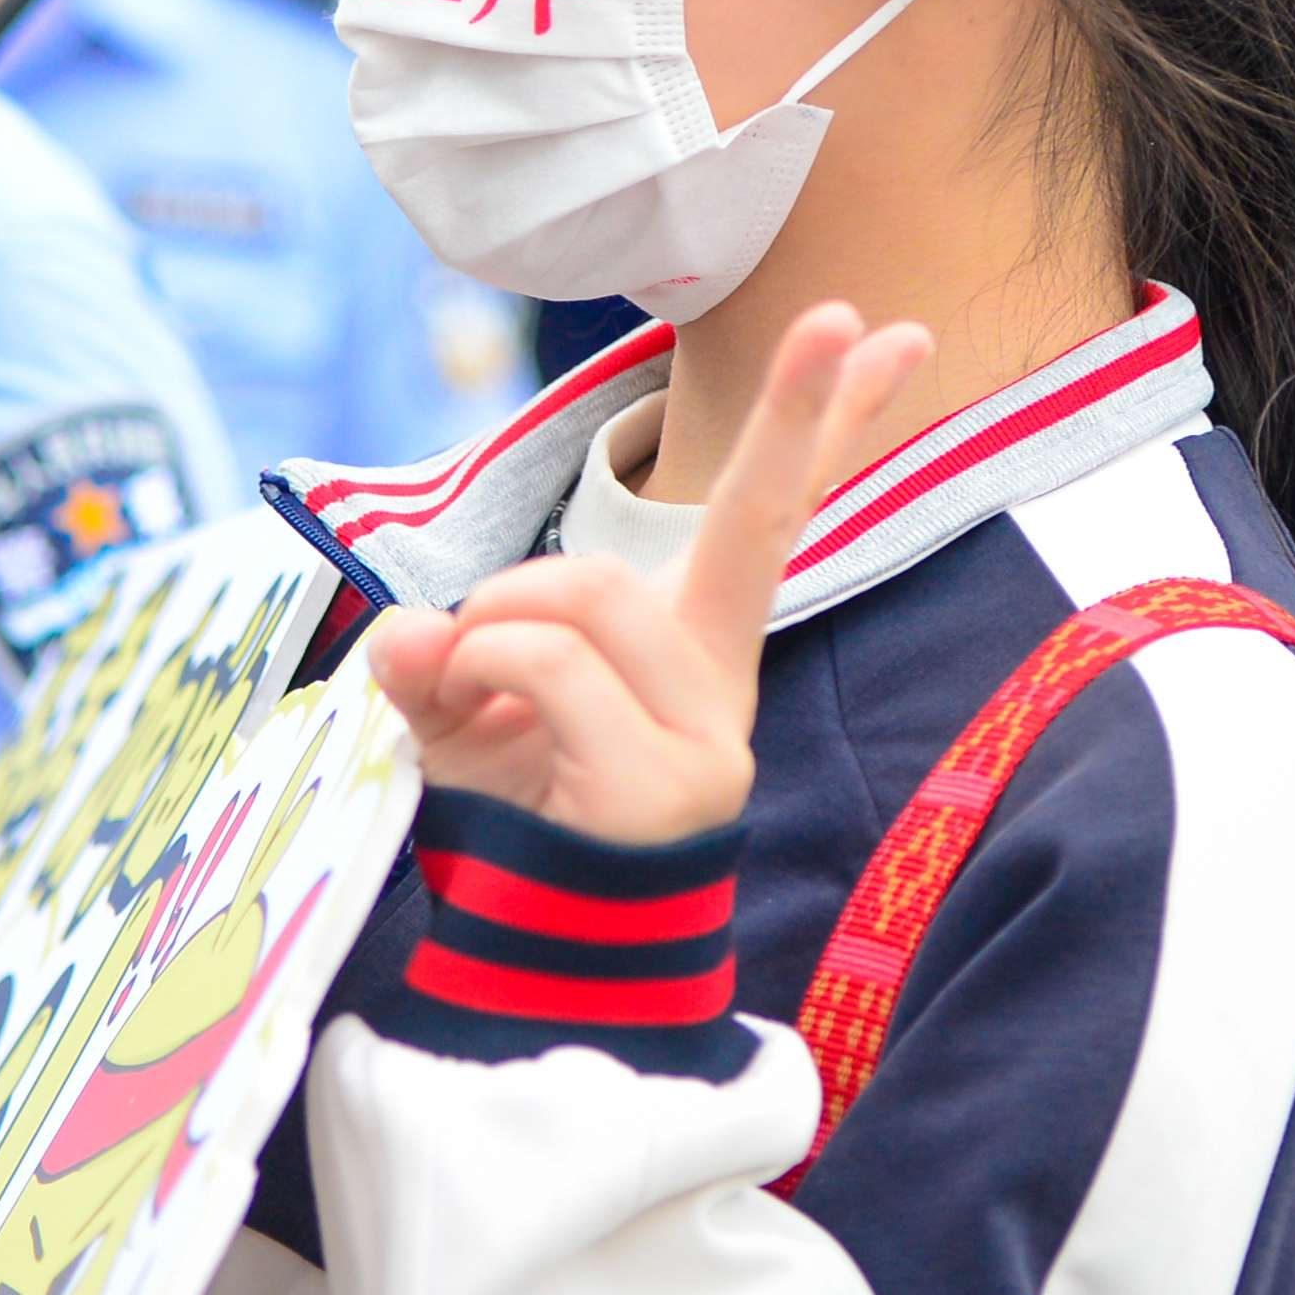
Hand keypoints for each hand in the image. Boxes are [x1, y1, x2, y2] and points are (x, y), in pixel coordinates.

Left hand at [365, 303, 934, 844]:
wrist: (533, 984)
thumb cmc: (509, 837)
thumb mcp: (462, 723)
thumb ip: (439, 657)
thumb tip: (404, 632)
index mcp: (693, 658)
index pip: (774, 525)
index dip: (824, 431)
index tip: (889, 335)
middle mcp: (719, 691)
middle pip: (757, 526)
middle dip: (797, 411)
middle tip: (837, 311)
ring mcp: (704, 742)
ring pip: (590, 593)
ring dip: (495, 618)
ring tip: (456, 682)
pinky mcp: (661, 787)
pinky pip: (547, 663)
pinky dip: (477, 667)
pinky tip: (460, 711)